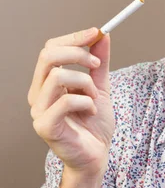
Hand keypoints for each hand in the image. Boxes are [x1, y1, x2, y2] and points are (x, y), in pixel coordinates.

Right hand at [28, 28, 114, 179]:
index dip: (73, 37)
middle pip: (48, 56)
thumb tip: (103, 35)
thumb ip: (99, 62)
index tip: (97, 32)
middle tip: (97, 63)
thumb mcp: (100, 86)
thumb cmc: (94, 124)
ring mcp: (38, 110)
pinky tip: (91, 112)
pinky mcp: (44, 126)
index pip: (51, 49)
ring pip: (57, 76)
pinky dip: (85, 102)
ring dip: (85, 82)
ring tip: (94, 98)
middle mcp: (38, 93)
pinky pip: (65, 101)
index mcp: (47, 82)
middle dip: (77, 53)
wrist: (97, 155)